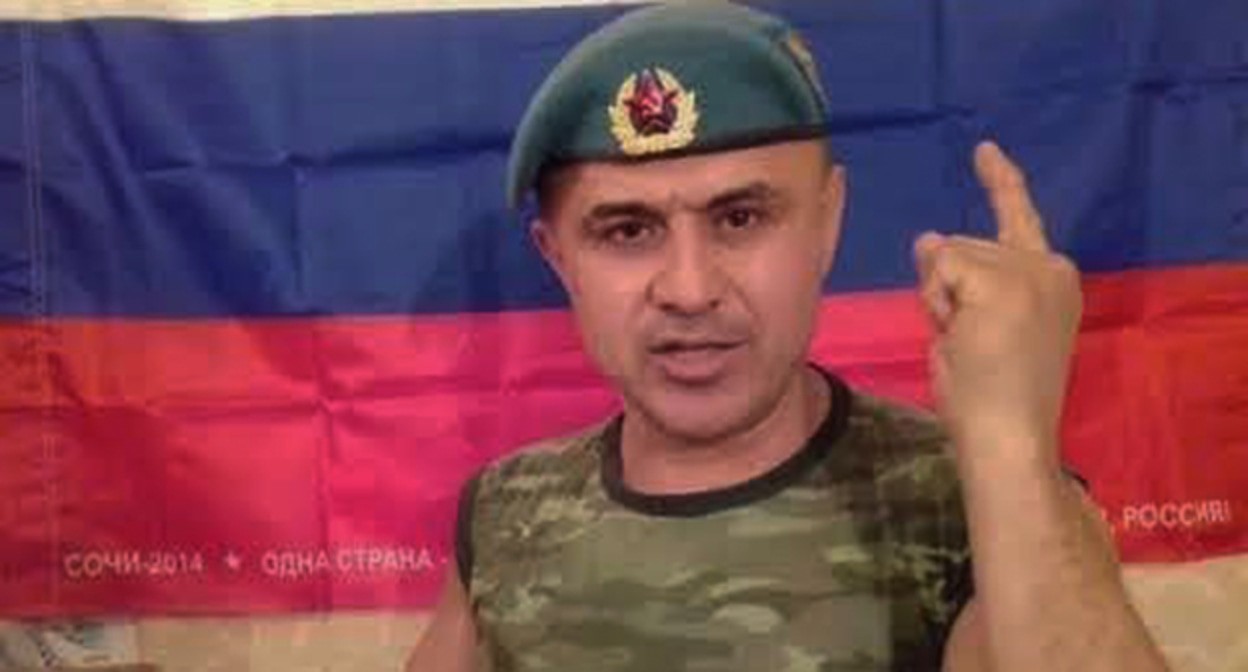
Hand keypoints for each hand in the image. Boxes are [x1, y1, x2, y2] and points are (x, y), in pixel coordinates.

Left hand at [914, 141, 1081, 464]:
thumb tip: (927, 238)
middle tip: (967, 343)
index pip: (1018, 216)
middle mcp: (1051, 266)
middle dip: (947, 288)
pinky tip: (962, 337)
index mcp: (1054, 280)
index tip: (984, 149)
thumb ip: (959, 283)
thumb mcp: (973, 328)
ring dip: (940, 299)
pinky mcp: (1002, 281)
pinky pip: (940, 267)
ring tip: (968, 346)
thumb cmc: (993, 398)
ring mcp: (1029, 271)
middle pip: (965, 244)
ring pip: (947, 254)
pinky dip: (938, 302)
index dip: (1001, 182)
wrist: (1010, 435)